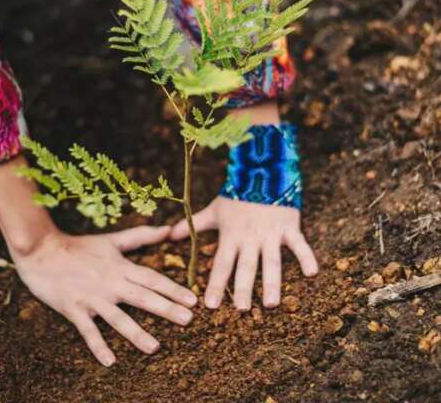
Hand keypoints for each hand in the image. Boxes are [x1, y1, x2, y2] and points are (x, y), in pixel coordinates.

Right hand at [11, 226, 196, 365]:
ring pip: (119, 318)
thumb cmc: (80, 246)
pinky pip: (88, 332)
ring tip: (155, 347)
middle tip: (188, 320)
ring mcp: (93, 298)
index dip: (173, 289)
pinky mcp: (74, 310)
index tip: (192, 300)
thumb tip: (168, 229)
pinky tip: (110, 362)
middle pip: (143, 298)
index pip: (152, 279)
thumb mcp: (112, 239)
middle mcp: (111, 284)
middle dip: (166, 309)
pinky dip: (98, 346)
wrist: (42, 251)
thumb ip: (140, 236)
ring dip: (137, 334)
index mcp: (121, 267)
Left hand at [171, 197, 317, 310]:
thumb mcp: (214, 209)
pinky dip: (306, 257)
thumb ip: (193, 224)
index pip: (221, 264)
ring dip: (272, 282)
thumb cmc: (236, 194)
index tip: (210, 305)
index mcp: (231, 235)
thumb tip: (170, 234)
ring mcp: (271, 233)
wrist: (260, 171)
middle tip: (241, 310)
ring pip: (271, 261)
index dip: (216, 284)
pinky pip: (299, 244)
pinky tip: (312, 273)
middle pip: (246, 266)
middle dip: (244, 288)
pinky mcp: (289, 226)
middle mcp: (250, 237)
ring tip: (271, 303)